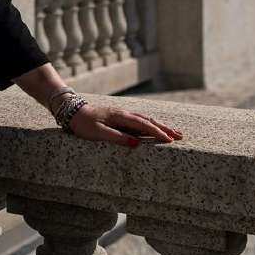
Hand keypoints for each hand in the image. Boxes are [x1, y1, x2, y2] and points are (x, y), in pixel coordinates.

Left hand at [66, 102, 182, 147]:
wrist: (74, 111)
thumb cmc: (85, 124)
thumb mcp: (99, 133)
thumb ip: (118, 138)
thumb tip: (137, 143)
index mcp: (121, 117)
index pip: (144, 125)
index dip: (158, 132)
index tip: (170, 140)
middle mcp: (125, 114)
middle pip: (149, 120)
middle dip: (165, 128)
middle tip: (179, 135)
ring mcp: (123, 115)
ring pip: (146, 120)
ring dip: (160, 125)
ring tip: (173, 132)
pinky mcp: (120, 118)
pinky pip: (140, 121)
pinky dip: (151, 124)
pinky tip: (156, 127)